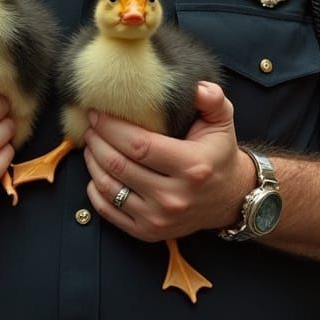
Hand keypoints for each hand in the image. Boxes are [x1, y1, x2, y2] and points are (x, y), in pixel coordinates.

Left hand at [83, 82, 255, 241]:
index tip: (98, 113)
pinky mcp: (148, 232)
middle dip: (97, 141)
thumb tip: (195, 87)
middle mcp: (174, 197)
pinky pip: (109, 211)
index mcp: (191, 166)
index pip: (138, 145)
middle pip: (119, 165)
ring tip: (91, 144)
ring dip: (92, 163)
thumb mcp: (222, 121)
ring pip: (109, 188)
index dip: (112, 128)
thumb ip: (211, 99)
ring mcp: (159, 218)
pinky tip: (95, 171)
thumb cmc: (219, 154)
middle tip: (90, 126)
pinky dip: (95, 189)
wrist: (228, 198)